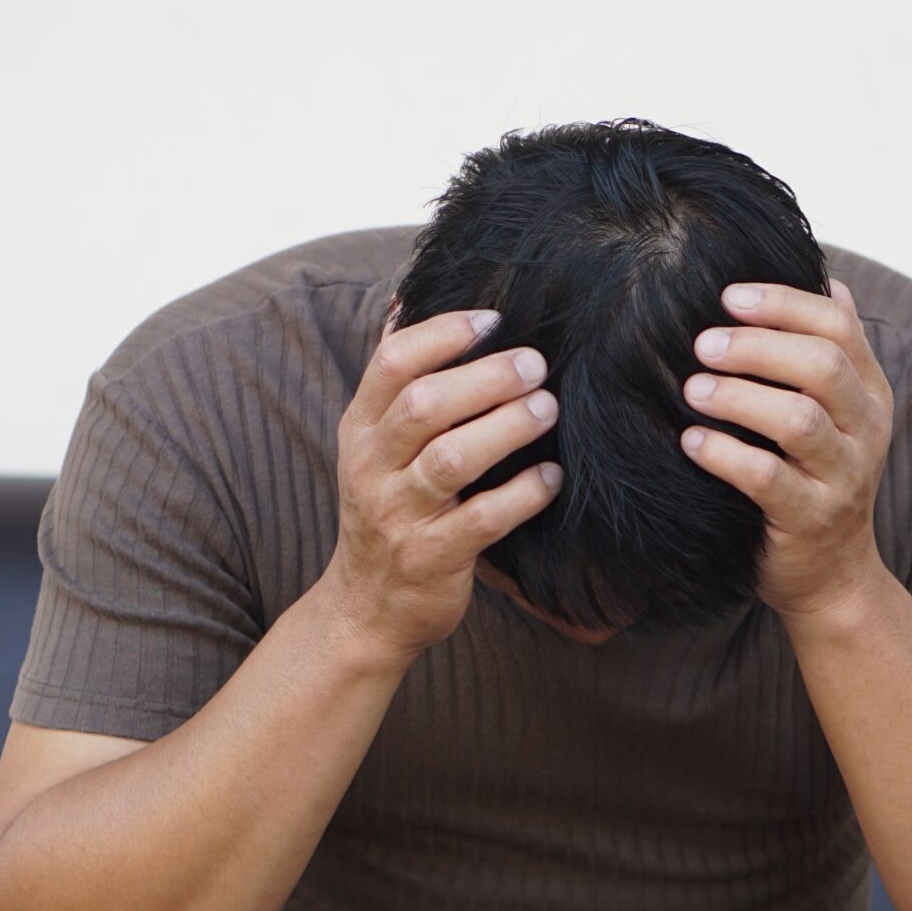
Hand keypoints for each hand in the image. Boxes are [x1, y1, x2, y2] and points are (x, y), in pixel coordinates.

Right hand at [321, 303, 562, 664]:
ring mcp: (399, 516)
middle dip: (486, 378)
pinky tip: (552, 476)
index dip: (443, 334)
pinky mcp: (432, 559)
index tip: (494, 320)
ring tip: (548, 410)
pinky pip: (482, 520)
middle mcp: (372, 468)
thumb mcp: (372, 446)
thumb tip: (405, 302)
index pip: (391, 364)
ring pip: (452, 460)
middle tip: (537, 365)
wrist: (367, 609)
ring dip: (507, 428)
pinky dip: (522, 495)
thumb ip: (392, 383)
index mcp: (359, 430)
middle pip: (424, 405)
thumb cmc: (387, 511)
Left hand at [680, 276, 894, 621]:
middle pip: (822, 366)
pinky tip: (692, 440)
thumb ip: (830, 351)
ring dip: (738, 397)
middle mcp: (866, 430)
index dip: (783, 304)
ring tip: (692, 388)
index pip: (838, 326)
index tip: (727, 296)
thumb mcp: (835, 414)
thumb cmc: (814, 479)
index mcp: (870, 392)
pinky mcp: (810, 519)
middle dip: (757, 345)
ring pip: (799, 420)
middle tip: (700, 343)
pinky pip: (768, 479)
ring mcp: (843, 478)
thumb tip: (828, 276)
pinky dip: (726, 454)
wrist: (831, 575)